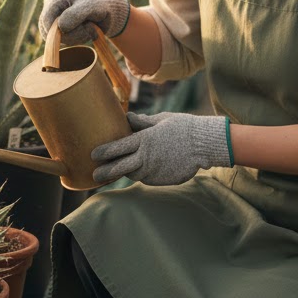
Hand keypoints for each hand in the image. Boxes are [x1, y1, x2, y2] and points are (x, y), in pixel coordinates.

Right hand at [39, 0, 130, 45]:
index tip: (81, 29)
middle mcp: (51, 7)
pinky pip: (61, 41)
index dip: (59, 31)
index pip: (46, 20)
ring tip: (88, 29)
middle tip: (89, 29)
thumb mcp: (91, 8)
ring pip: (54, 38)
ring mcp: (53, 17)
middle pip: (48, 31)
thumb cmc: (100, 6)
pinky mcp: (58, 28)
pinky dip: (74, 40)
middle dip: (71, 35)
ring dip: (75, 38)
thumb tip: (60, 27)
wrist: (107, 11)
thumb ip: (75, 15)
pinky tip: (84, 33)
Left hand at [90, 111, 232, 185]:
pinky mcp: (163, 180)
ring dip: (127, 171)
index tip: (93, 155)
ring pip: (134, 174)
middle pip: (120, 167)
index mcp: (144, 140)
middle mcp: (147, 157)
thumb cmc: (183, 127)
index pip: (118, 148)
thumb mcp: (161, 119)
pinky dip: (143, 174)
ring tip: (119, 169)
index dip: (104, 152)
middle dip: (105, 172)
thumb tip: (128, 118)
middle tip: (95, 175)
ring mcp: (155, 171)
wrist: (204, 144)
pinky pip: (148, 178)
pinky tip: (145, 168)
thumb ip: (143, 122)